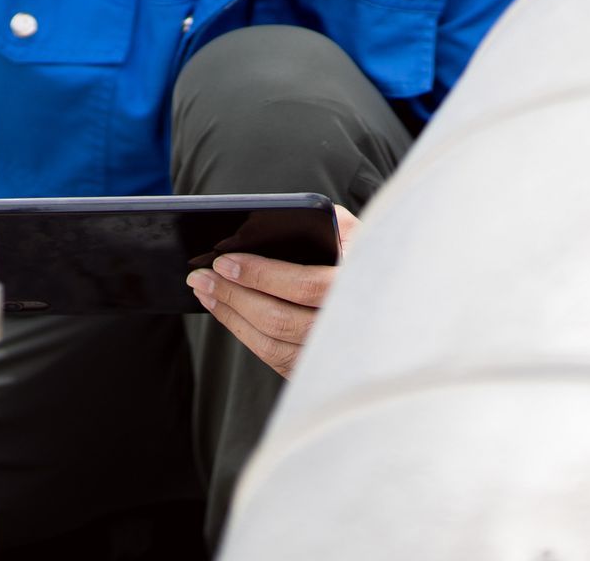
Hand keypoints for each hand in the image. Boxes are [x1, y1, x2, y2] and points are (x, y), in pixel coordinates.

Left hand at [186, 203, 357, 378]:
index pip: (304, 286)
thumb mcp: (360, 234)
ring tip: (205, 290)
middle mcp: (348, 330)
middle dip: (233, 295)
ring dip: (231, 315)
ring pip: (272, 343)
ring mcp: (333, 357)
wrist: (388, 311)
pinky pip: (274, 356)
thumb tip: (283, 218)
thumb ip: (331, 221)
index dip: (260, 275)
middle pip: (280, 320)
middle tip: (201, 276)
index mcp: (358, 290)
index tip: (224, 261)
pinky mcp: (317, 370)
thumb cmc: (369, 261)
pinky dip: (243, 332)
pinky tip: (225, 310)